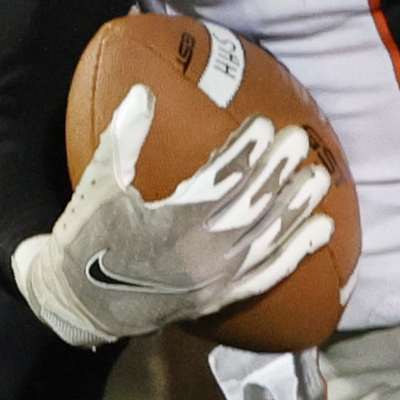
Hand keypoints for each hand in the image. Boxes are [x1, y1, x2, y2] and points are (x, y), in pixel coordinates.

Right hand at [11, 86, 334, 350]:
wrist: (78, 306)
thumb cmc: (86, 240)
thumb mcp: (98, 187)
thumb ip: (123, 140)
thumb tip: (144, 92)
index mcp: (173, 224)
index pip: (223, 181)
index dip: (247, 151)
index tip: (264, 125)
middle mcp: (202, 255)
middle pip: (254, 206)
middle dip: (279, 170)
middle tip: (299, 138)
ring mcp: (216, 281)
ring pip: (269, 240)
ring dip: (297, 208)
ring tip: (320, 178)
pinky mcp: (221, 299)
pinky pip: (268, 276)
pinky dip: (296, 253)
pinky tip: (320, 231)